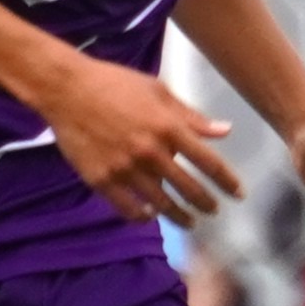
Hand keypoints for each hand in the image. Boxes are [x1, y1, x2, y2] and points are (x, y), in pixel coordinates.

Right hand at [40, 54, 241, 224]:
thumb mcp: (159, 91)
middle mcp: (151, 152)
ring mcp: (125, 168)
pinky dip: (142, 217)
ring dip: (179, 216)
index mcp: (169, 128)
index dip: (228, 182)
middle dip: (207, 203)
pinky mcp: (101, 179)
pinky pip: (127, 209)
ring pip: (161, 204)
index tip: (238, 194)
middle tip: (214, 211)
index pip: (209, 163)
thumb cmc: (115, 84)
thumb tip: (225, 131)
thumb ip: (192, 117)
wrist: (66, 88)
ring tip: (189, 221)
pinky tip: (149, 216)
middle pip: (189, 189)